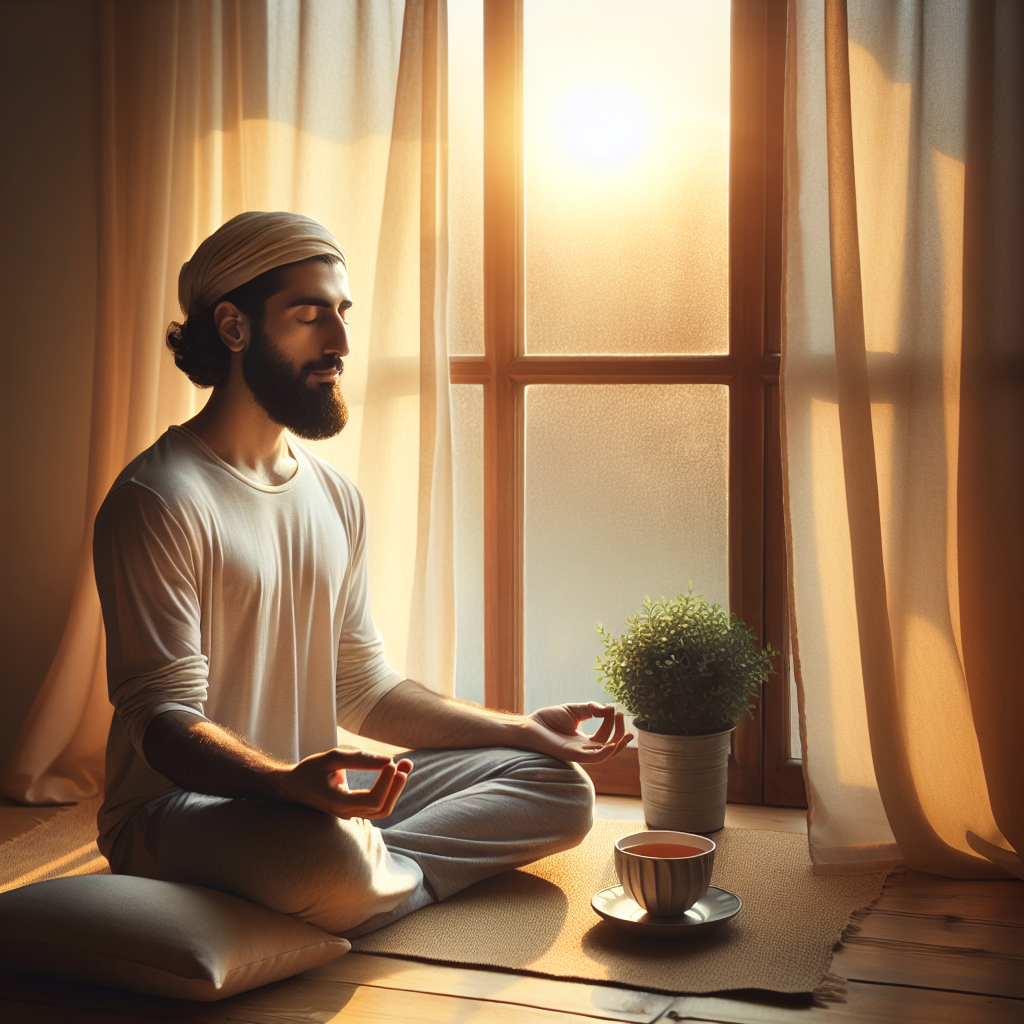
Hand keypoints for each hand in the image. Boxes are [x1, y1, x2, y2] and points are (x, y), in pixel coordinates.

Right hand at [271, 746, 412, 819]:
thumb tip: (390, 760)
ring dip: (396, 788)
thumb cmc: (310, 770)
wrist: (293, 786)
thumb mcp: (331, 758)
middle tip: (406, 763)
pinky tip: (395, 770)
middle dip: (396, 787)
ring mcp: (351, 814)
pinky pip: (377, 804)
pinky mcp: (355, 809)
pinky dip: (389, 788)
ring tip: (406, 764)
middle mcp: (346, 813)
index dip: (387, 784)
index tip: (392, 763)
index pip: (372, 802)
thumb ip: (359, 759)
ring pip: (382, 808)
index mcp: (338, 804)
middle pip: (381, 808)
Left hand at [521, 702, 631, 764]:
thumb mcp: (573, 710)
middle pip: (608, 745)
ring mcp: (579, 753)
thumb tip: (610, 707)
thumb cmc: (548, 719)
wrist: (529, 725)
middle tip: (622, 717)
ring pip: (604, 755)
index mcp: (583, 740)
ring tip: (628, 735)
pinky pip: (593, 758)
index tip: (614, 709)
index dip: (611, 722)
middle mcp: (583, 749)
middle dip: (619, 733)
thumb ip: (591, 709)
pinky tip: (613, 743)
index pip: (604, 734)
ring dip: (618, 746)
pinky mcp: (573, 755)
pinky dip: (605, 753)